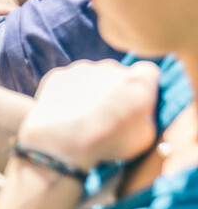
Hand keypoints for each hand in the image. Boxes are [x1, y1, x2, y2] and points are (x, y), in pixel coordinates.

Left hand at [20, 60, 159, 170]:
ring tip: (86, 116)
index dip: (145, 86)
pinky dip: (70, 93)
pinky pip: (69, 82)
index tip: (140, 101)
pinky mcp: (59, 75)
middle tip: (110, 113)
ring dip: (93, 90)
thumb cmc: (108, 140)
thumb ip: (147, 117)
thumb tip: (141, 113)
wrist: (62, 138)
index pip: (149, 73)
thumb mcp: (145, 137)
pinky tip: (67, 112)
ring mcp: (82, 69)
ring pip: (92, 76)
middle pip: (118, 73)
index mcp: (138, 82)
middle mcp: (110, 68)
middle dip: (117, 89)